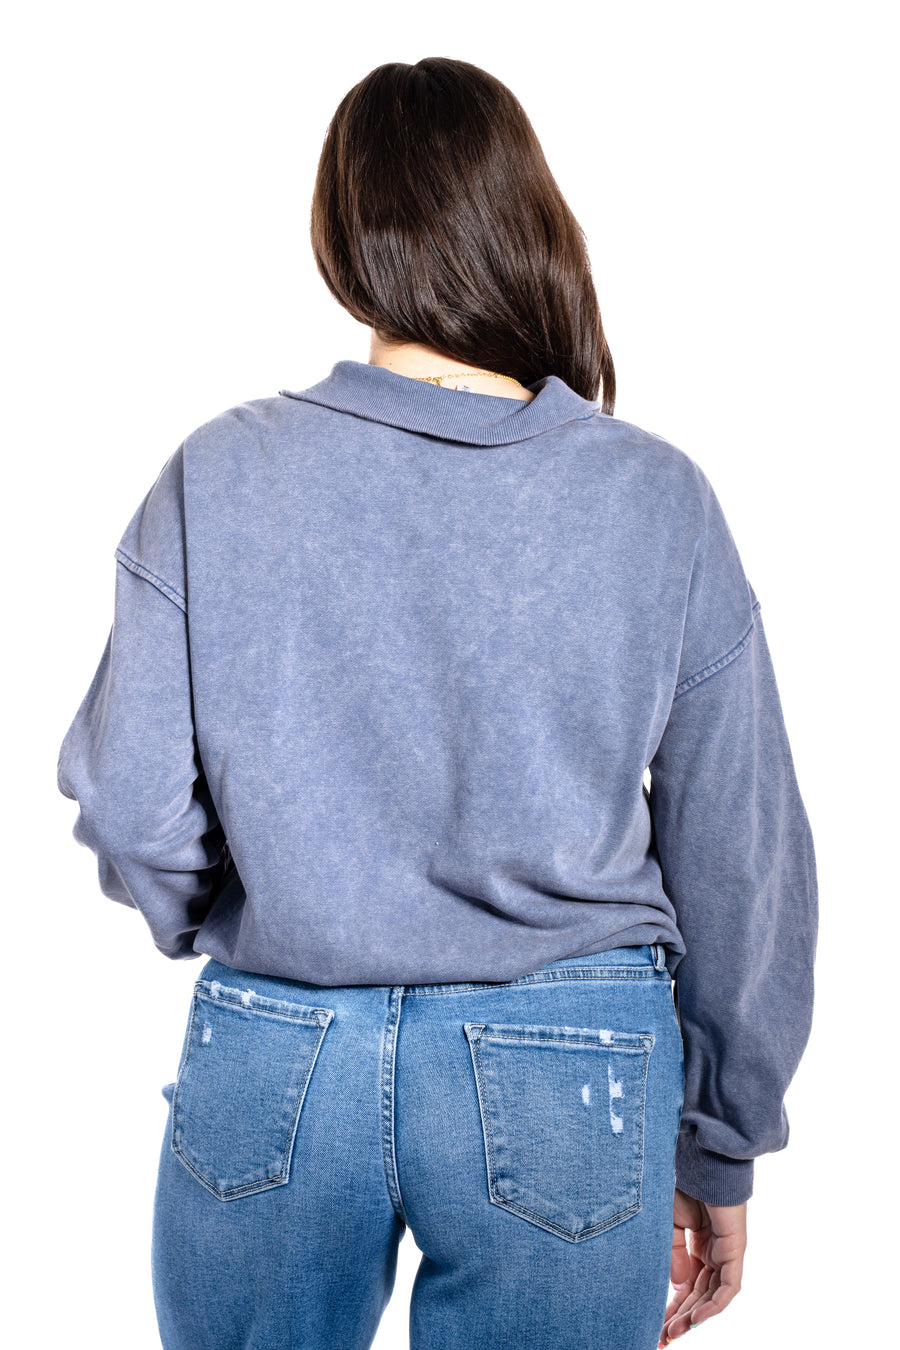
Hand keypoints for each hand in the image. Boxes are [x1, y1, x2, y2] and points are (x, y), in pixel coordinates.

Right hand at [657, 1189, 746, 1343]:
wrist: (698, 1157)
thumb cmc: (681, 1181)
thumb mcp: (669, 1222)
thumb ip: (674, 1253)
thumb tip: (677, 1285)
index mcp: (697, 1243)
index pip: (687, 1283)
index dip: (672, 1305)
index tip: (656, 1324)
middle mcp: (713, 1250)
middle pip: (698, 1294)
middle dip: (680, 1317)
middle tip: (662, 1337)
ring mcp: (726, 1251)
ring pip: (712, 1296)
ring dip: (693, 1317)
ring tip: (673, 1333)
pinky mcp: (735, 1249)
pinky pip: (728, 1287)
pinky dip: (713, 1306)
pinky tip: (695, 1320)